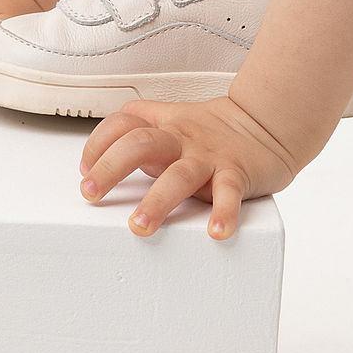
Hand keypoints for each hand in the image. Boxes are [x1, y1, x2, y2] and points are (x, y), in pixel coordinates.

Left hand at [79, 91, 301, 239]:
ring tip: (140, 227)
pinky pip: (229, 193)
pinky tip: (216, 232)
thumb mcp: (170, 120)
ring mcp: (209, 157)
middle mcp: (182, 139)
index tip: (85, 172)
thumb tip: (92, 162)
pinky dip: (224, 212)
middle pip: (141, 144)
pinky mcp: (237, 173)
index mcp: (164, 127)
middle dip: (111, 168)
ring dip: (157, 202)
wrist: (267, 124)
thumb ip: (135, 131)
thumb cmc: (212, 131)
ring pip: (179, 176)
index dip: (98, 144)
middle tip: (91, 194)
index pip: (122, 125)